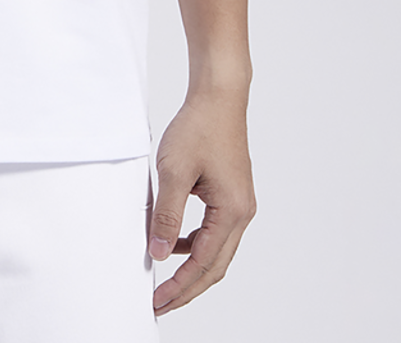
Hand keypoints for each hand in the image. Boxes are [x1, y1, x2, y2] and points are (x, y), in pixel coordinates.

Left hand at [148, 88, 255, 315]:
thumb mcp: (173, 172)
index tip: (158, 302)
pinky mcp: (232, 195)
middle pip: (216, 266)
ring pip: (218, 251)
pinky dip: (197, 244)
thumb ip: (168, 215)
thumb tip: (160, 253)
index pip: (205, 264)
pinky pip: (216, 232)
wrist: (218, 98)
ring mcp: (240, 205)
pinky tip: (175, 242)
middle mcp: (242, 213)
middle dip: (188, 288)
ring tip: (165, 280)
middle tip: (160, 303)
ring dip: (193, 268)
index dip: (181, 287)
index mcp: (232, 212)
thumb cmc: (198, 127)